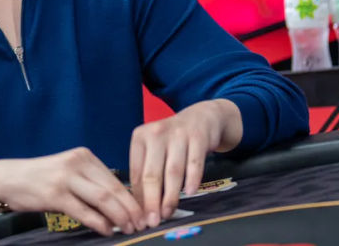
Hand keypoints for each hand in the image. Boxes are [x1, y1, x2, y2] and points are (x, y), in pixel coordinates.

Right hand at [0, 148, 145, 235]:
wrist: (8, 178)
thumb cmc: (40, 178)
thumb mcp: (69, 174)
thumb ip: (91, 184)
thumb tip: (120, 206)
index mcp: (84, 156)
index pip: (116, 179)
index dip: (132, 199)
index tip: (142, 214)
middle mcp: (77, 163)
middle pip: (113, 190)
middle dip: (130, 210)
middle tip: (140, 225)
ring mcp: (66, 178)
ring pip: (103, 199)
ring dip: (120, 217)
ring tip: (128, 229)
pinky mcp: (55, 194)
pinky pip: (85, 211)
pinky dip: (100, 223)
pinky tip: (107, 230)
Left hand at [129, 99, 242, 226]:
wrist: (202, 117)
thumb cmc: (173, 140)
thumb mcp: (155, 149)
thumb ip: (147, 172)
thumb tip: (141, 206)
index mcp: (140, 137)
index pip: (136, 173)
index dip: (138, 197)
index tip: (139, 216)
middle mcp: (155, 133)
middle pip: (152, 174)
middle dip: (151, 201)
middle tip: (152, 221)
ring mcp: (177, 134)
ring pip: (172, 171)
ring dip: (170, 196)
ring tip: (167, 213)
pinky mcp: (198, 137)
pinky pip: (194, 162)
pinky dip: (192, 178)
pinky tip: (189, 193)